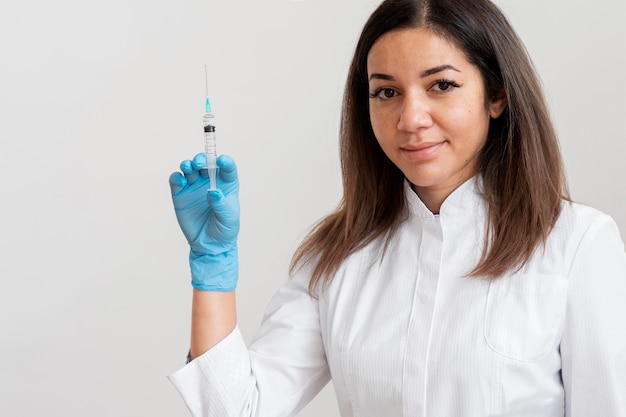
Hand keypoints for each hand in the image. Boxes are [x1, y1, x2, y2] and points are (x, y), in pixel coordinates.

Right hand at [169, 153, 239, 290]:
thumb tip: (212, 192)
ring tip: (189, 168)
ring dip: (188, 164)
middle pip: (206, 162)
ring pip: (189, 168)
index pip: (227, 167)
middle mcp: (210, 181)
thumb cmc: (224, 230)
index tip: (221, 160)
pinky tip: (181, 181)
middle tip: (199, 163)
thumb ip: (221, 204)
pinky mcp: (180, 193)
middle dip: (202, 159)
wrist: (210, 246)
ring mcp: (194, 186)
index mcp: (227, 184)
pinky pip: (176, 180)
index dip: (224, 161)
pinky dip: (177, 177)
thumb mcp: (228, 218)